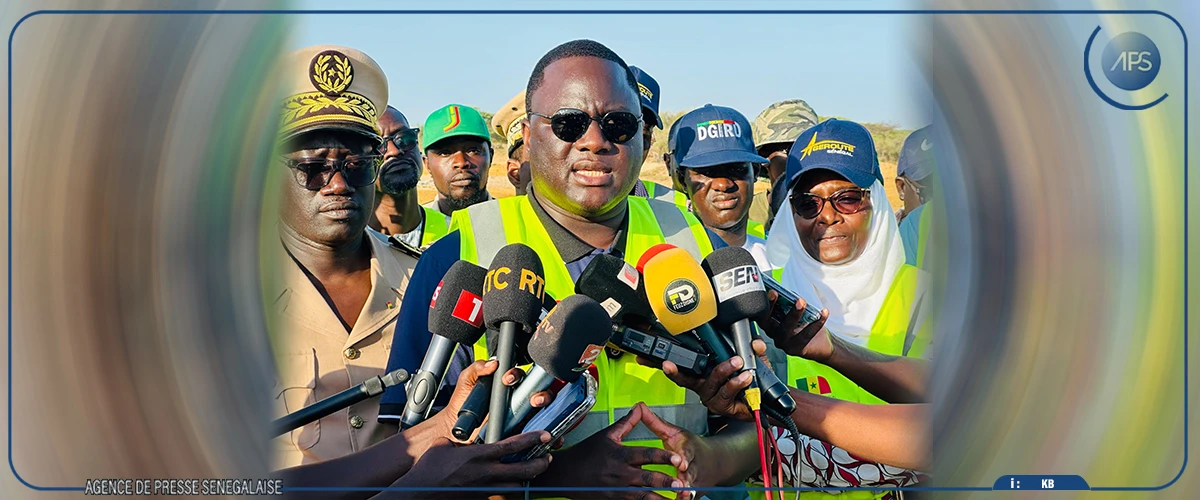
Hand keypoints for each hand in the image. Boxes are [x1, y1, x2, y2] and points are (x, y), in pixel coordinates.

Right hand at [387, 431, 552, 497]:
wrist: (418, 493)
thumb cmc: (427, 469)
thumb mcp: (442, 445)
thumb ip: (459, 440)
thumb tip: (464, 438)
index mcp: (478, 455)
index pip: (512, 446)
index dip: (532, 439)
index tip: (546, 435)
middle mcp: (485, 473)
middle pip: (523, 470)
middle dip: (540, 464)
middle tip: (548, 457)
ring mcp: (484, 489)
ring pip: (516, 486)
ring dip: (526, 478)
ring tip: (533, 471)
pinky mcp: (480, 499)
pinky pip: (500, 495)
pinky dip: (508, 490)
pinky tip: (510, 485)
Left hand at [423, 361, 555, 443]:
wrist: (458, 432)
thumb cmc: (462, 405)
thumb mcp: (466, 382)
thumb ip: (476, 368)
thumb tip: (492, 364)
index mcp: (508, 386)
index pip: (522, 376)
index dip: (518, 375)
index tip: (507, 379)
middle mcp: (519, 399)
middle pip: (541, 391)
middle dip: (542, 393)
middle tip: (534, 399)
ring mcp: (523, 416)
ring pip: (546, 410)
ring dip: (551, 410)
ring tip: (539, 410)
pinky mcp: (524, 433)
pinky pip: (543, 433)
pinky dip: (552, 434)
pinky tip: (551, 436)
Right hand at [535, 403, 691, 499]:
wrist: (566, 475)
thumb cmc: (587, 453)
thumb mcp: (607, 435)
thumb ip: (627, 423)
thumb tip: (640, 407)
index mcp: (621, 455)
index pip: (647, 455)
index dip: (664, 457)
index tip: (679, 459)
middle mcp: (621, 474)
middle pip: (648, 479)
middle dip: (666, 482)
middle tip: (683, 485)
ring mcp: (618, 490)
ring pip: (644, 497)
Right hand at [638, 339, 778, 421]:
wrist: (768, 405)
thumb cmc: (754, 384)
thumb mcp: (753, 361)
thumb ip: (753, 350)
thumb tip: (755, 342)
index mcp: (706, 373)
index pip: (684, 367)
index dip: (670, 365)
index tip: (657, 360)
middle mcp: (705, 386)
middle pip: (685, 378)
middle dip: (676, 371)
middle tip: (671, 363)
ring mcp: (712, 398)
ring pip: (710, 382)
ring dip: (724, 370)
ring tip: (737, 363)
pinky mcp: (721, 407)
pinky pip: (725, 393)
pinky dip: (735, 383)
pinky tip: (744, 378)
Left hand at [638, 402, 716, 495]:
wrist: (715, 462)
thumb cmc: (690, 446)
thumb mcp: (674, 432)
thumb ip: (655, 423)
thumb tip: (638, 406)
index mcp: (689, 449)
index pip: (688, 453)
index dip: (685, 458)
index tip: (682, 464)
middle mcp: (693, 466)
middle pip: (690, 474)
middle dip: (686, 480)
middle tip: (682, 486)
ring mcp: (695, 481)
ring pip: (691, 489)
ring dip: (687, 494)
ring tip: (682, 497)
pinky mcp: (694, 493)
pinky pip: (689, 498)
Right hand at [759, 292, 832, 360]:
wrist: (821, 344)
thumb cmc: (806, 324)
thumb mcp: (794, 311)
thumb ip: (787, 303)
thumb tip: (785, 290)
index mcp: (771, 324)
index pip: (761, 315)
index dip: (762, 303)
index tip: (769, 291)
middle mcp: (774, 335)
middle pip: (769, 322)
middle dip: (772, 306)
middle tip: (777, 293)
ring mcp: (784, 343)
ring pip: (786, 329)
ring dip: (794, 313)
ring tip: (801, 301)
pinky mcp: (797, 349)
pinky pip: (805, 335)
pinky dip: (816, 323)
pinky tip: (824, 312)